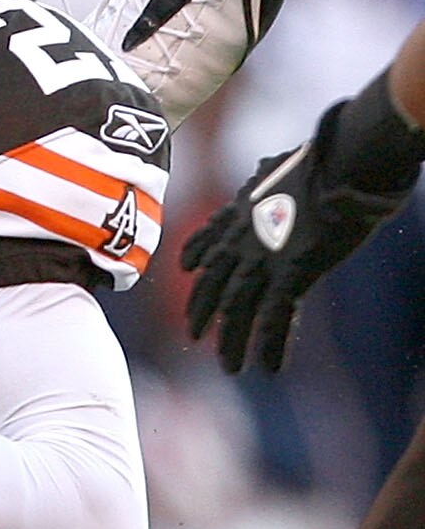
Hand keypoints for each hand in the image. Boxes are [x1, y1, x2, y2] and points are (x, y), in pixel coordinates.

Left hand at [184, 77, 424, 373]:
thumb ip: (268, 176)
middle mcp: (243, 238)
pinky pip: (275, 319)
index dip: (195, 254)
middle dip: (203, 310)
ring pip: (238, 309)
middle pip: (214, 282)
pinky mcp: (291, 273)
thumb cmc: (325, 160)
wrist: (343, 163)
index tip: (186, 268)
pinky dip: (271, 345)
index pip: (208, 237)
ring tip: (229, 368)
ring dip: (232, 342)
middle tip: (194, 333)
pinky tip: (268, 368)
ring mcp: (264, 258)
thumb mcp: (282, 165)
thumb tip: (265, 169)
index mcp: (241, 211)